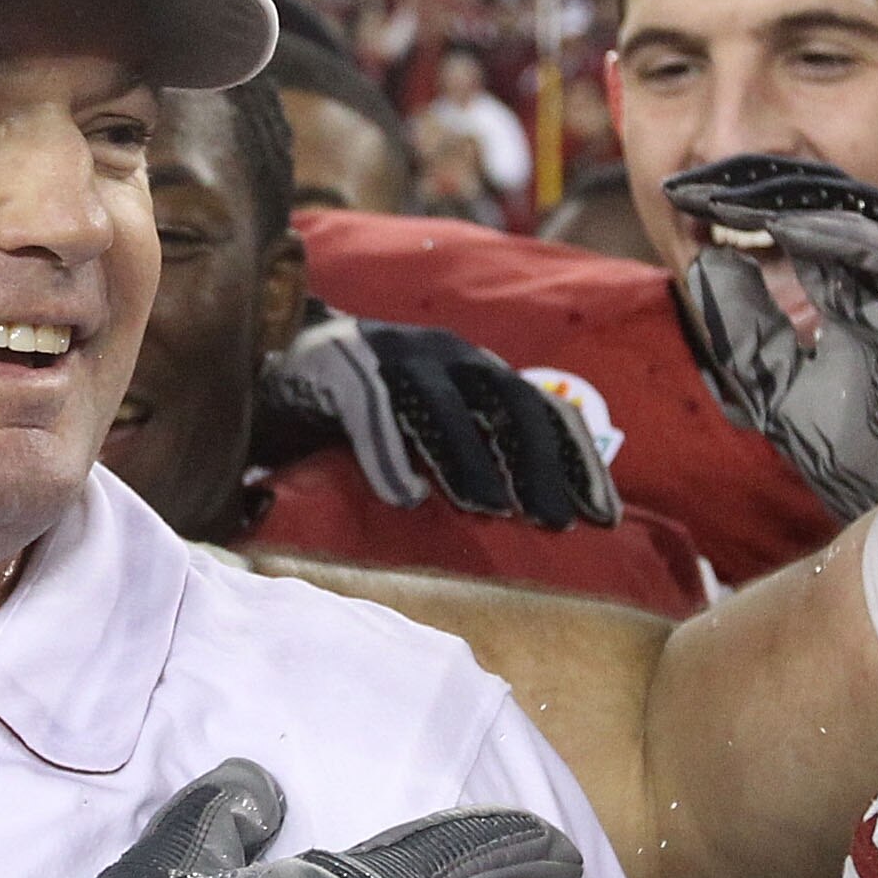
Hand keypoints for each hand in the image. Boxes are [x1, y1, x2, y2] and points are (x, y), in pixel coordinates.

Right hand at [259, 313, 619, 529]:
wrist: (276, 356)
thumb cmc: (362, 410)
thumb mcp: (429, 425)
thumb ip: (471, 453)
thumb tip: (533, 515)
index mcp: (474, 369)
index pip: (542, 410)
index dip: (575, 460)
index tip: (601, 518)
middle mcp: (442, 353)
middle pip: (506, 402)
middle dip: (536, 462)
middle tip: (553, 524)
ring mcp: (389, 353)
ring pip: (440, 405)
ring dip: (468, 458)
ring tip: (488, 511)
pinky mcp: (336, 366)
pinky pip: (370, 409)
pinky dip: (389, 453)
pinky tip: (404, 499)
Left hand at [664, 152, 877, 523]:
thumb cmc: (846, 455)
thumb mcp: (771, 381)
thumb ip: (743, 325)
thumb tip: (710, 257)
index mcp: (853, 294)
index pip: (797, 227)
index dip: (742, 206)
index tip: (684, 198)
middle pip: (823, 206)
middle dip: (755, 188)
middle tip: (695, 184)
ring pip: (854, 214)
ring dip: (785, 202)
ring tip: (724, 198)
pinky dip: (831, 234)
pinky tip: (780, 229)